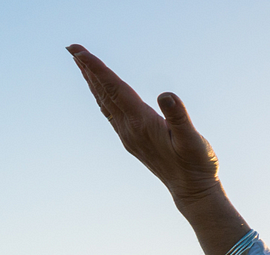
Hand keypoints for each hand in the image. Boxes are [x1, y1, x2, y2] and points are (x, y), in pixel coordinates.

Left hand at [68, 44, 219, 201]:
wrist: (192, 190)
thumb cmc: (196, 164)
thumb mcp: (193, 139)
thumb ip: (179, 117)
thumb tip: (165, 94)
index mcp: (141, 123)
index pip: (114, 89)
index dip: (97, 69)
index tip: (79, 52)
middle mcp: (129, 128)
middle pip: (104, 93)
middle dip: (88, 69)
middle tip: (73, 48)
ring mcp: (128, 135)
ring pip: (104, 102)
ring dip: (93, 82)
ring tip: (82, 64)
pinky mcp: (132, 140)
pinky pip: (111, 112)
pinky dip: (102, 96)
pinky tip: (101, 93)